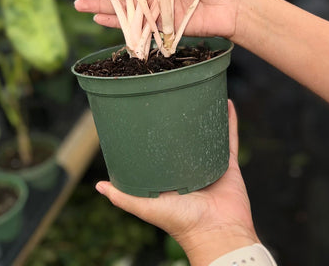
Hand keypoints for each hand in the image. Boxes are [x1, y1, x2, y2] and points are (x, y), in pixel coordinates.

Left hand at [95, 100, 258, 265]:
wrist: (216, 232)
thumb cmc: (182, 224)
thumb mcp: (146, 208)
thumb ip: (123, 197)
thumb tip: (99, 185)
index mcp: (172, 178)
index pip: (162, 152)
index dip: (156, 135)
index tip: (148, 115)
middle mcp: (190, 169)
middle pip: (185, 140)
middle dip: (180, 121)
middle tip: (173, 98)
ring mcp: (210, 164)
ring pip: (208, 134)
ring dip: (205, 116)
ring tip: (199, 95)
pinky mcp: (228, 163)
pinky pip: (229, 136)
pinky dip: (229, 120)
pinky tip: (227, 102)